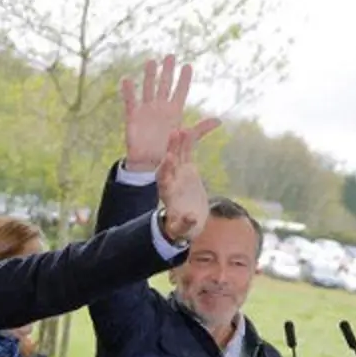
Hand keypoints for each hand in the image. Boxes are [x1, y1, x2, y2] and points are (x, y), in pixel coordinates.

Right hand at [121, 55, 218, 171]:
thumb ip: (200, 128)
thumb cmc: (168, 151)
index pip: (180, 91)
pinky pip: (131, 101)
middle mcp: (161, 107)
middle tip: (170, 56)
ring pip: (149, 88)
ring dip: (150, 75)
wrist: (149, 163)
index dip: (184, 79)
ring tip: (151, 61)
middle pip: (165, 85)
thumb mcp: (186, 138)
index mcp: (174, 111)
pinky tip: (127, 80)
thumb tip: (219, 120)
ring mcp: (147, 110)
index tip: (188, 66)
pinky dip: (128, 91)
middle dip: (168, 71)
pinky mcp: (133, 116)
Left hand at [156, 127, 213, 241]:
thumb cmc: (182, 227)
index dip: (166, 168)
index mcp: (167, 193)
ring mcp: (178, 173)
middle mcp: (170, 180)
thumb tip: (191, 219)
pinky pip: (188, 153)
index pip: (164, 179)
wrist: (186, 221)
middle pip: (170, 162)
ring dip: (179, 142)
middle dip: (171, 149)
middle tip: (174, 134)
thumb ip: (184, 224)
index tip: (170, 158)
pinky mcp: (187, 169)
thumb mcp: (182, 228)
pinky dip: (189, 142)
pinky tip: (191, 129)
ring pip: (178, 154)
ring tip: (182, 128)